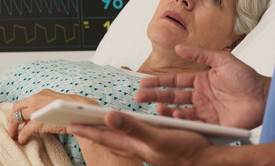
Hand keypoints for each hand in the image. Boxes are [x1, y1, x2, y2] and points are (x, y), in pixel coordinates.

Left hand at [8, 89, 98, 143]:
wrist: (85, 113)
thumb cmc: (76, 108)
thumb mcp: (58, 102)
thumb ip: (48, 105)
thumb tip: (42, 112)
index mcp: (43, 93)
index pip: (25, 101)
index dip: (19, 111)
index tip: (19, 119)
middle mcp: (37, 98)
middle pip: (17, 107)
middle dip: (12, 118)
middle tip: (12, 127)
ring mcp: (36, 109)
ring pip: (17, 117)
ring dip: (13, 127)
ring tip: (14, 135)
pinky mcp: (38, 121)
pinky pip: (25, 129)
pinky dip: (22, 136)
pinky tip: (22, 140)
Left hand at [68, 110, 212, 165]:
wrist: (205, 159)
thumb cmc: (183, 149)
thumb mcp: (157, 136)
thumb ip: (133, 126)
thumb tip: (108, 116)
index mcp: (134, 144)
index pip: (104, 136)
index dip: (86, 129)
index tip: (69, 123)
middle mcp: (137, 147)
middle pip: (109, 139)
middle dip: (92, 131)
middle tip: (77, 124)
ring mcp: (147, 147)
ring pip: (121, 139)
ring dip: (107, 132)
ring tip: (97, 126)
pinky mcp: (157, 145)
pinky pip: (135, 137)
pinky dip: (126, 132)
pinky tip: (130, 129)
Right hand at [136, 45, 270, 128]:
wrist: (264, 96)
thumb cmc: (246, 77)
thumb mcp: (222, 60)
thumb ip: (200, 54)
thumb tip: (179, 47)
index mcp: (200, 81)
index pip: (175, 82)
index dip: (159, 82)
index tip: (143, 82)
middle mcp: (199, 97)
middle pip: (172, 97)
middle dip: (155, 96)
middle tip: (139, 97)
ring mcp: (204, 111)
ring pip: (179, 112)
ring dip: (166, 110)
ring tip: (157, 107)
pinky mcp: (211, 124)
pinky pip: (192, 123)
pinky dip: (181, 121)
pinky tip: (173, 116)